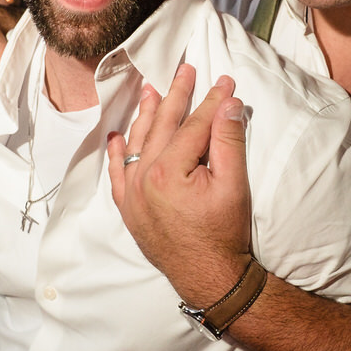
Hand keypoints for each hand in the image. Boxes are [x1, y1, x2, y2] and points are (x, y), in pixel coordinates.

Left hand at [106, 65, 253, 306]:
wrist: (209, 278)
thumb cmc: (224, 234)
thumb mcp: (233, 185)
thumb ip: (229, 141)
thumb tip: (229, 103)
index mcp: (168, 170)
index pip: (192, 125)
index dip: (211, 101)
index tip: (224, 81)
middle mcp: (143, 179)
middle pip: (161, 127)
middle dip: (175, 96)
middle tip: (184, 71)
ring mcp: (133, 195)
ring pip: (137, 144)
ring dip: (145, 115)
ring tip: (150, 91)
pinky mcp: (129, 210)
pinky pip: (118, 175)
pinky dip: (118, 154)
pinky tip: (117, 137)